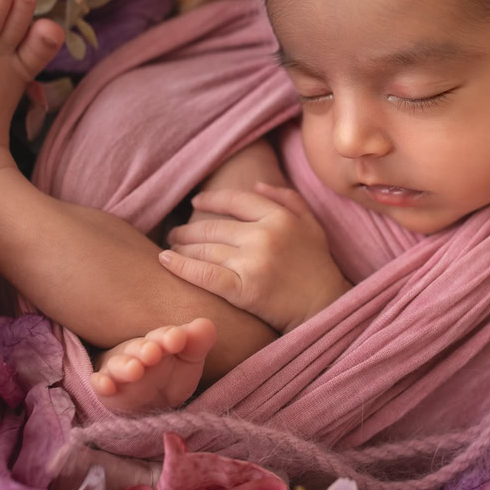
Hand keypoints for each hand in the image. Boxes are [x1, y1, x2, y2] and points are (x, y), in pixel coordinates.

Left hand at [158, 182, 351, 333]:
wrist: (325, 306)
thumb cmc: (318, 267)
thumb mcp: (312, 225)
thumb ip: (288, 199)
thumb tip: (257, 183)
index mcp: (280, 217)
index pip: (236, 200)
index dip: (211, 199)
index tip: (195, 202)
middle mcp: (264, 235)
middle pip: (214, 226)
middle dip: (189, 228)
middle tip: (174, 232)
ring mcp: (253, 262)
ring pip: (205, 249)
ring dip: (181, 247)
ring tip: (170, 248)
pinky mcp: (243, 289)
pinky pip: (204, 274)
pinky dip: (180, 266)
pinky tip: (165, 260)